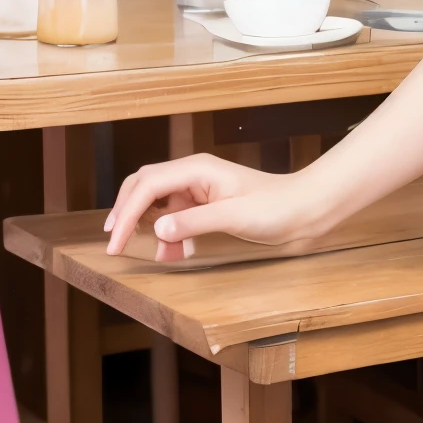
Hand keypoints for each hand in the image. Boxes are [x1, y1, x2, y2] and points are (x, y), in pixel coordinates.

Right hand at [104, 153, 320, 260]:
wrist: (306, 209)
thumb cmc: (276, 207)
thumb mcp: (233, 216)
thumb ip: (194, 222)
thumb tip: (158, 229)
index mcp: (196, 168)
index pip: (147, 186)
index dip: (126, 212)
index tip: (115, 240)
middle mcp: (194, 174)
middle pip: (144, 187)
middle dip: (127, 213)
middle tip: (115, 242)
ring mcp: (200, 188)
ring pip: (159, 203)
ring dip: (151, 227)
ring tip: (155, 254)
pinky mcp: (208, 204)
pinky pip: (177, 216)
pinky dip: (171, 234)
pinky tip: (176, 252)